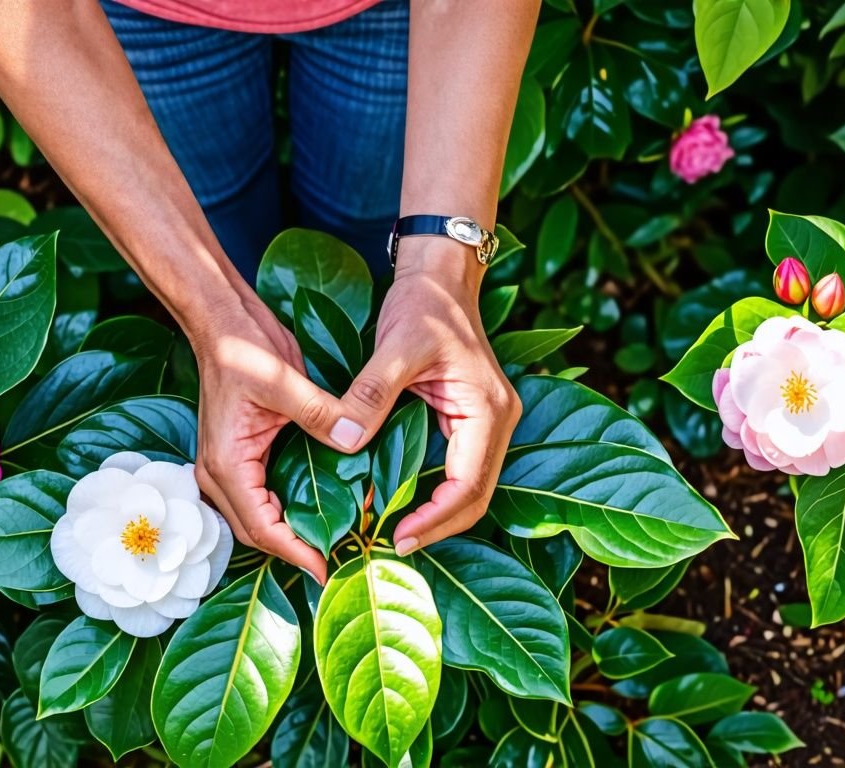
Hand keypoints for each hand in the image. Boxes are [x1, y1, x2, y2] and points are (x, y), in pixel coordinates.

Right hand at [188, 290, 352, 583]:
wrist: (221, 322)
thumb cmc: (243, 347)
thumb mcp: (283, 379)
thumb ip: (319, 412)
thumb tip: (352, 439)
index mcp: (226, 463)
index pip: (261, 527)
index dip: (294, 552)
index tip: (326, 568)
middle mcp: (218, 473)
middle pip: (256, 532)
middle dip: (294, 551)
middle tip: (338, 560)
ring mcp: (226, 467)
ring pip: (257, 519)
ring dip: (290, 535)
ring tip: (333, 542)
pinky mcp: (239, 457)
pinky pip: (261, 498)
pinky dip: (286, 512)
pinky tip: (319, 511)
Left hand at [337, 239, 520, 555]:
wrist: (441, 274)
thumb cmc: (424, 304)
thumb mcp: (395, 346)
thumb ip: (371, 393)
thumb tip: (347, 440)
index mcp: (487, 409)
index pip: (469, 485)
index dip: (434, 519)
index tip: (395, 538)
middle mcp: (497, 421)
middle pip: (475, 496)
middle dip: (436, 526)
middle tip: (390, 547)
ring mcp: (487, 422)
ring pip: (468, 487)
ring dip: (435, 514)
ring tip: (391, 532)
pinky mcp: (470, 419)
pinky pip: (457, 468)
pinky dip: (433, 491)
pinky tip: (400, 501)